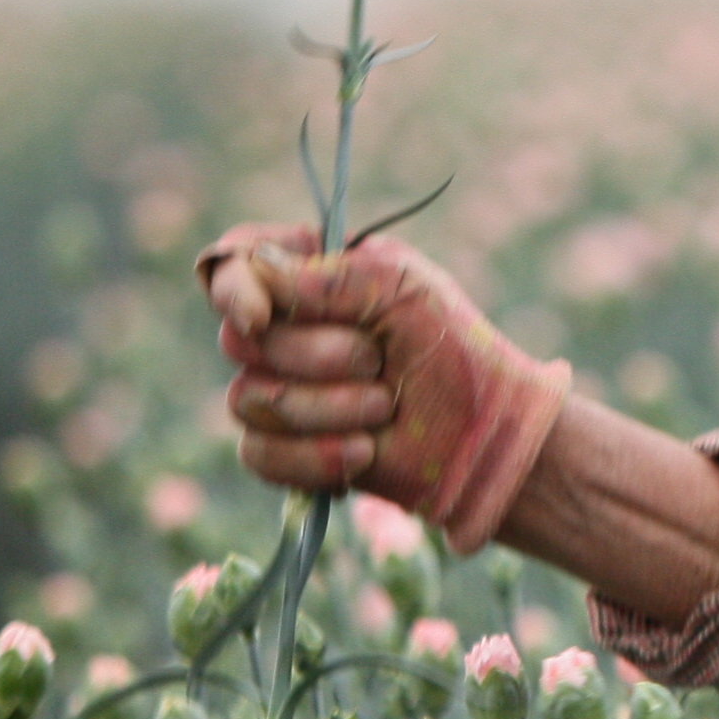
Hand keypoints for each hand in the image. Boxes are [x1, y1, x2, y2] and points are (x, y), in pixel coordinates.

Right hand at [197, 222, 572, 553]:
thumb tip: (256, 282)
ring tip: (384, 407)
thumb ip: (328, 277)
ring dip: (327, 407)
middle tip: (378, 360)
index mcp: (308, 274)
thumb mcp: (403, 288)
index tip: (260, 315)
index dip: (234, 288)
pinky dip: (314, 456)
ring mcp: (278, 389)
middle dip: (315, 355)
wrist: (483, 435)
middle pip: (239, 338)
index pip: (234, 262)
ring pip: (248, 399)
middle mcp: (284, 329)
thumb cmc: (452, 349)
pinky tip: (363, 452)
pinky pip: (257, 453)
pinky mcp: (283, 449)